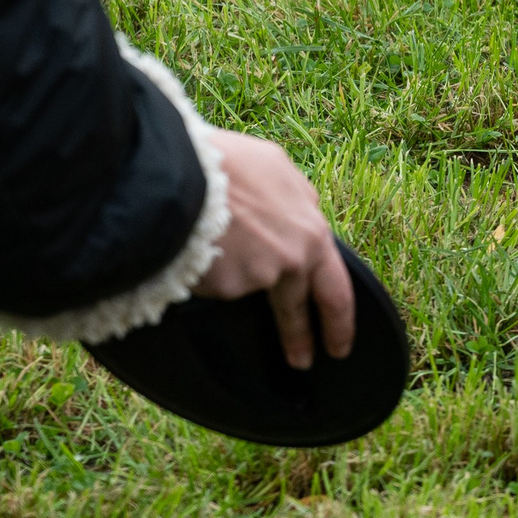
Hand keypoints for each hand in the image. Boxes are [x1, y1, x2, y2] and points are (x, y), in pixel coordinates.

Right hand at [195, 130, 354, 369]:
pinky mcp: (233, 289)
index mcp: (311, 223)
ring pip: (275, 300)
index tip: (334, 310)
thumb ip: (291, 198)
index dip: (332, 290)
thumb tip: (301, 211)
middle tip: (336, 351)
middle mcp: (297, 252)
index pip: (331, 268)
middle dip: (334, 329)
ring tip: (295, 354)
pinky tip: (202, 259)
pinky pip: (226, 286)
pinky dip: (216, 277)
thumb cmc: (223, 163)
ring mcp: (266, 274)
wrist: (181, 176)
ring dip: (291, 332)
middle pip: (324, 297)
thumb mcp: (271, 167)